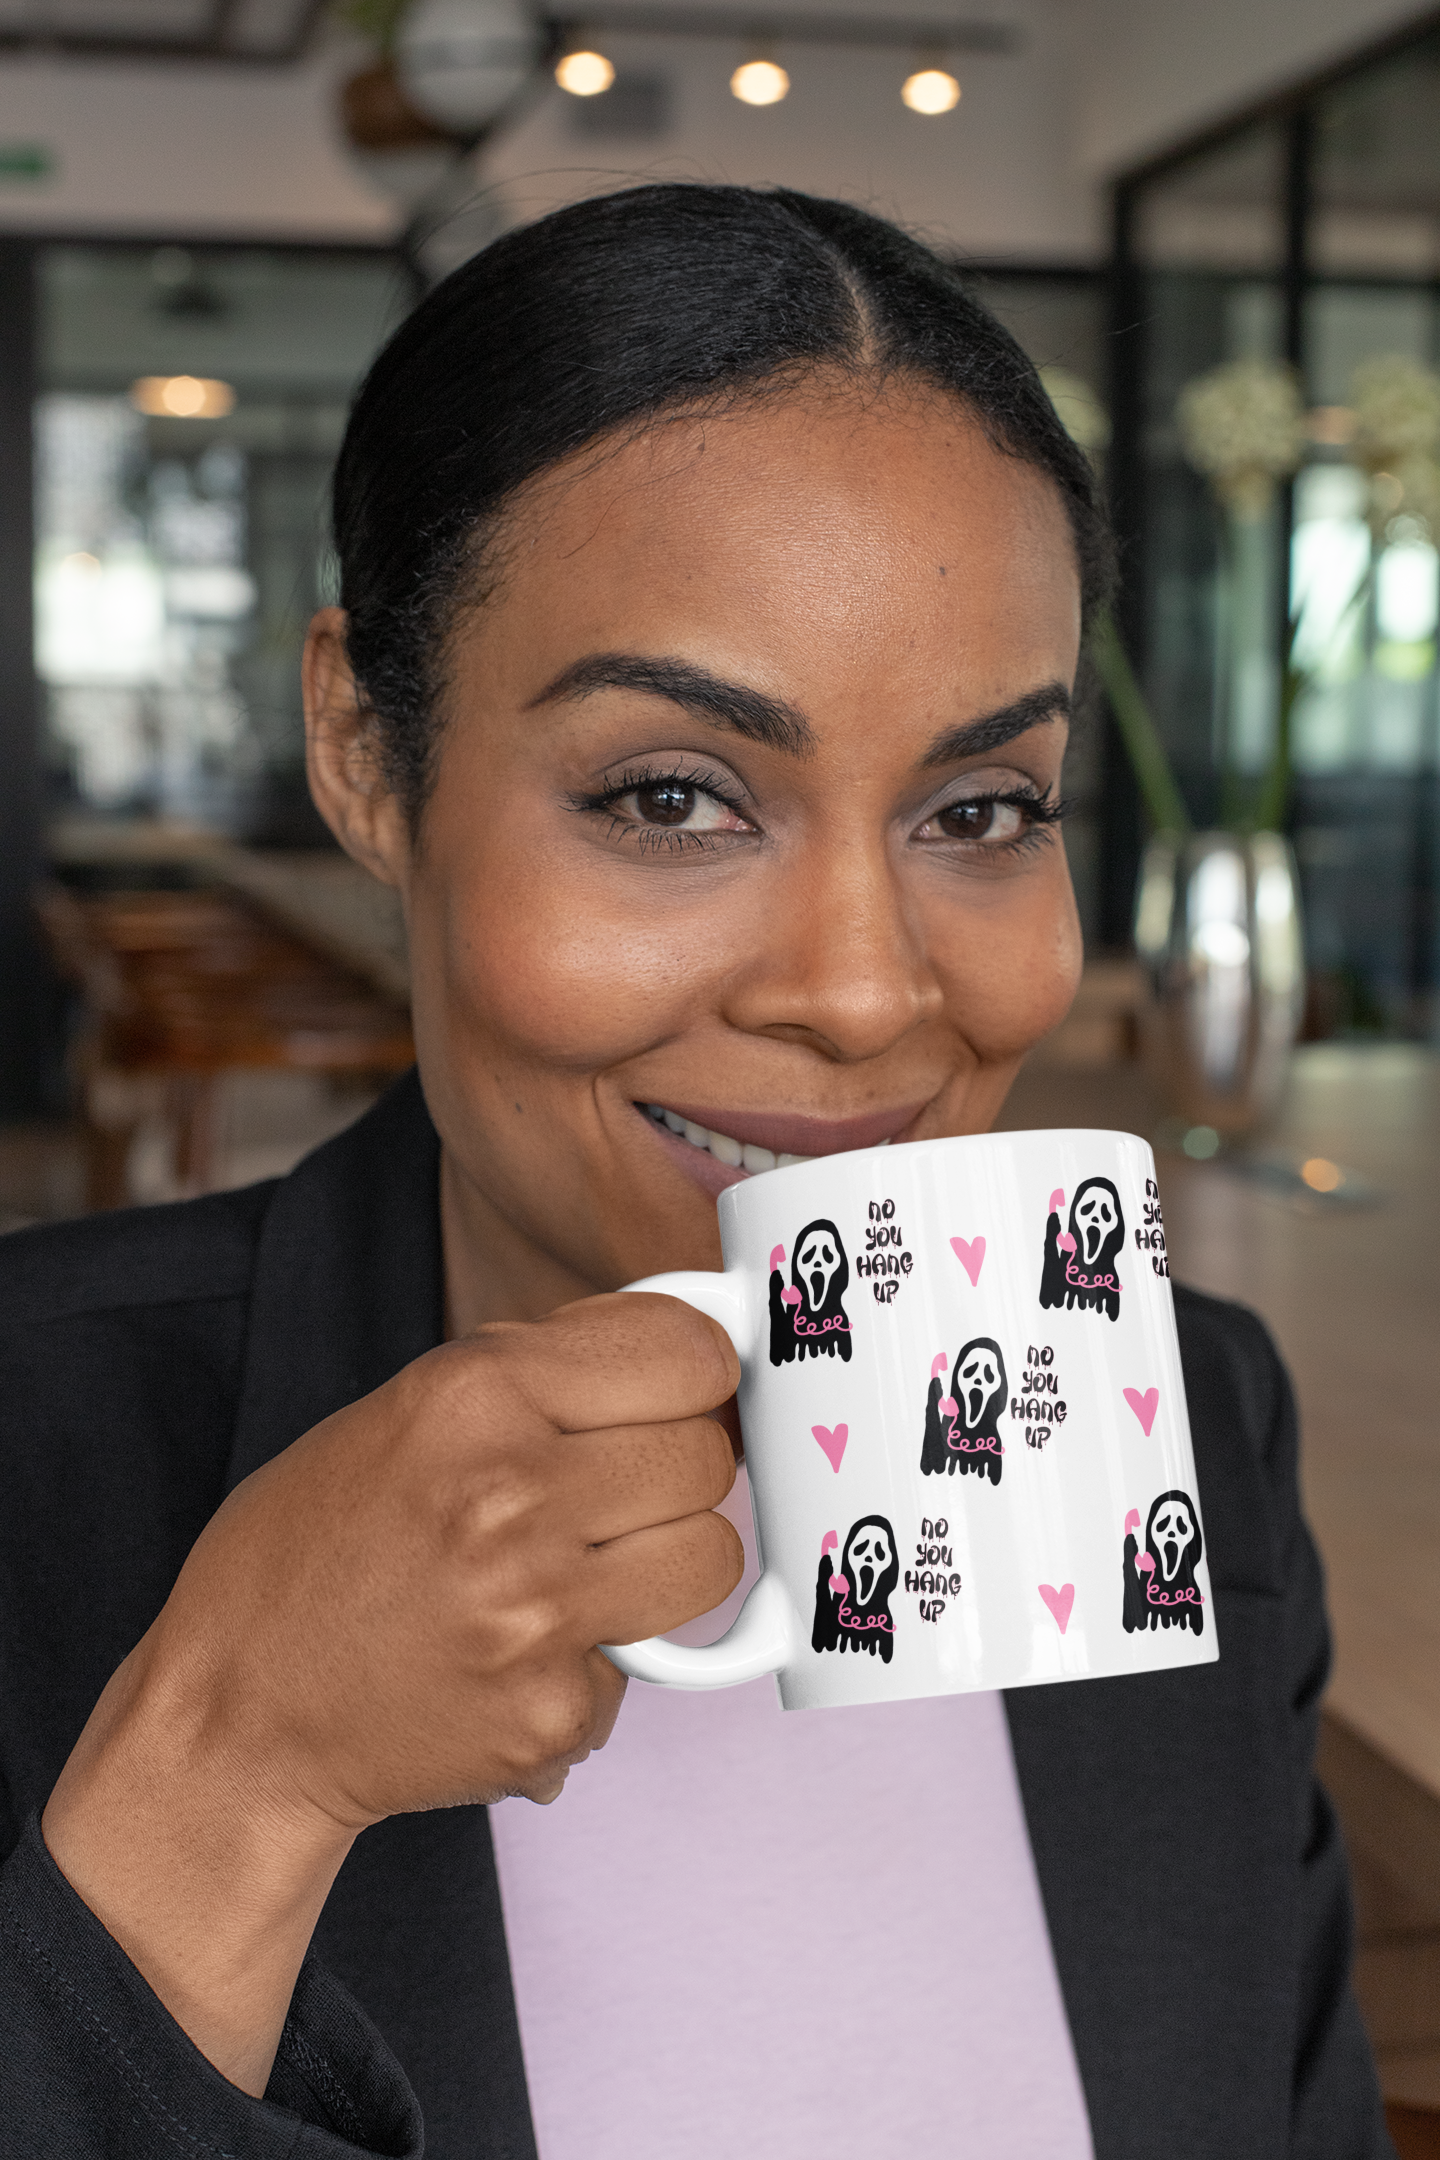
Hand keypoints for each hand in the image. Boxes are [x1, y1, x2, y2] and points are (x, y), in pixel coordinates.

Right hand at [43, 1292, 740, 2091]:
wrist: (238, 1713)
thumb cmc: (315, 1550)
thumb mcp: (407, 1409)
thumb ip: (540, 1369)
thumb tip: (679, 1339)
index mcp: (472, 1398)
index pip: (687, 1353)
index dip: (695, 1369)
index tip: (680, 1388)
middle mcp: (510, 1498)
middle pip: (708, 1455)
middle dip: (676, 1466)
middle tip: (618, 1487)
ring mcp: (536, 1614)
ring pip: (710, 1556)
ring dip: (668, 1559)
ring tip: (591, 1565)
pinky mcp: (550, 1712)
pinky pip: (652, 1661)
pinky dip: (606, 1656)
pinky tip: (529, 1649)